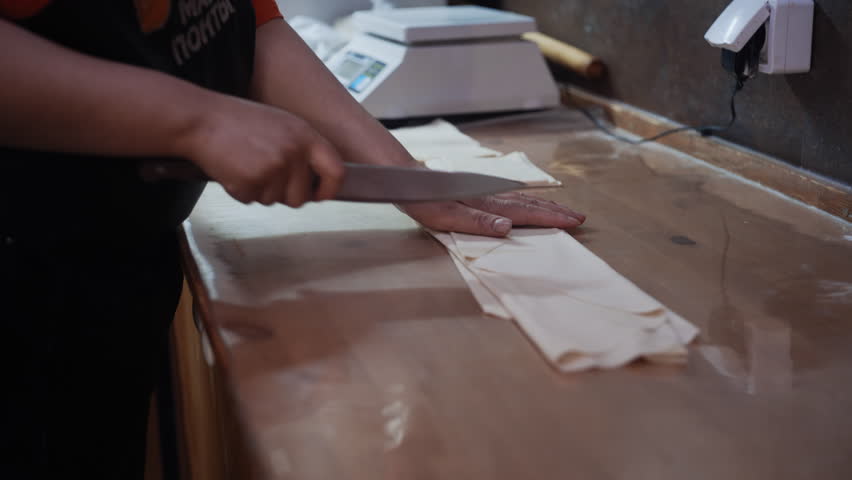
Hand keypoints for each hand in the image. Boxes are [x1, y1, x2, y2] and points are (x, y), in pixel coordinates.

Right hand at [181, 98, 343, 206]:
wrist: (201, 120)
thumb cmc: (239, 122)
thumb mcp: (283, 125)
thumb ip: (303, 150)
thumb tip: (316, 182)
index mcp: (306, 136)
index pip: (336, 172)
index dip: (329, 189)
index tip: (320, 194)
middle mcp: (293, 153)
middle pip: (301, 197)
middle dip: (285, 194)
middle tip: (266, 175)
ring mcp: (273, 168)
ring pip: (274, 201)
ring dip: (260, 191)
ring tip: (247, 164)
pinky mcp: (251, 182)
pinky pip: (252, 201)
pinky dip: (241, 191)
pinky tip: (234, 170)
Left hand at [400, 192, 585, 236]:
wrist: (403, 177)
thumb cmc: (421, 198)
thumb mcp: (445, 215)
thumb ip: (476, 222)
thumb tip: (508, 227)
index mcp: (485, 205)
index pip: (526, 212)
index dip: (551, 218)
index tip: (574, 221)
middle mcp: (488, 197)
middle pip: (528, 203)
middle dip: (554, 211)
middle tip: (579, 217)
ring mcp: (482, 193)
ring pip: (520, 199)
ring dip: (542, 205)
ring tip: (560, 210)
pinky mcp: (473, 192)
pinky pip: (508, 197)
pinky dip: (524, 200)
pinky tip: (524, 202)